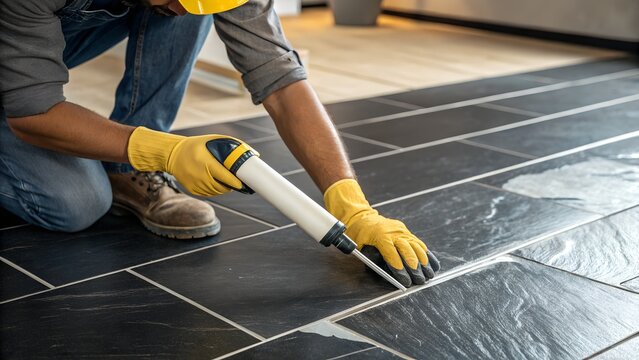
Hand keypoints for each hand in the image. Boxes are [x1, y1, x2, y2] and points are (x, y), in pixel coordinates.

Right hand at [127, 126, 247, 195]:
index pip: (225, 177)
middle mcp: (199, 175)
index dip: (236, 182)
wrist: (173, 154)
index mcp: (205, 162)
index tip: (245, 183)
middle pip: (222, 187)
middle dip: (231, 185)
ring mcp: (195, 184)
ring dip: (224, 188)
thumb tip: (254, 155)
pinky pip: (209, 193)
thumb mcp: (213, 140)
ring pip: (216, 192)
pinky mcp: (192, 189)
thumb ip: (232, 146)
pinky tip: (216, 182)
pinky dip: (215, 190)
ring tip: (228, 181)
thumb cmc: (197, 146)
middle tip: (238, 182)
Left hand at [324, 179, 439, 286]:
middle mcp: (394, 232)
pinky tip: (432, 264)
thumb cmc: (360, 234)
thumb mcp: (360, 246)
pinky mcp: (407, 232)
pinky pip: (419, 243)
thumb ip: (372, 258)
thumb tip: (386, 272)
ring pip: (416, 246)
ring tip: (428, 274)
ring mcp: (402, 231)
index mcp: (381, 235)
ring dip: (423, 261)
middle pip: (408, 250)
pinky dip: (426, 254)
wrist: (363, 217)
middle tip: (419, 280)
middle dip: (414, 267)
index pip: (392, 253)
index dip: (399, 268)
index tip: (405, 280)